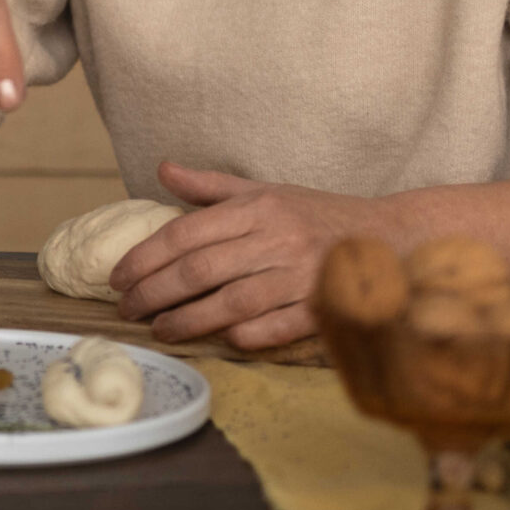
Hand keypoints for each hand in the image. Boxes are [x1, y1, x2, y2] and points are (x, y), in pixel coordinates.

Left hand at [109, 161, 389, 350]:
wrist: (392, 236)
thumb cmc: (318, 215)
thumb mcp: (266, 192)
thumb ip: (211, 186)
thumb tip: (162, 170)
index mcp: (258, 207)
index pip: (186, 233)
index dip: (145, 257)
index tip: (118, 277)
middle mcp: (276, 239)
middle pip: (199, 270)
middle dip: (154, 292)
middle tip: (127, 307)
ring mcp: (299, 275)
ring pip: (229, 303)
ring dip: (188, 320)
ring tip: (159, 329)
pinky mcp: (320, 307)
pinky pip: (271, 327)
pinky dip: (242, 335)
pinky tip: (218, 340)